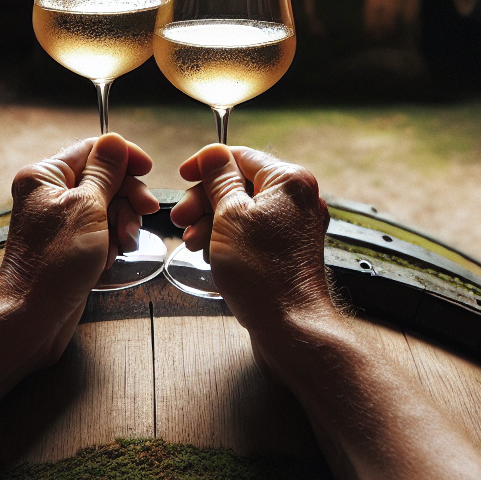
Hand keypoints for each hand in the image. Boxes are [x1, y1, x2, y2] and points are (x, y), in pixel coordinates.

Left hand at [0, 134, 159, 364]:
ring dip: (122, 223)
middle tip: (144, 214)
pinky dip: (112, 242)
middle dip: (127, 198)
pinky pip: (102, 231)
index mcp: (46, 175)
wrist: (33, 316)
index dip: (124, 157)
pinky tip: (110, 258)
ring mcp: (60, 221)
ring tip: (122, 244)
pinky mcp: (70, 245)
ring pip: (108, 207)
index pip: (92, 149)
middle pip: (104, 179)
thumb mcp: (88, 208)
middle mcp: (50, 194)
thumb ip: (106, 173)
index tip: (147, 170)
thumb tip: (116, 141)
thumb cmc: (54, 263)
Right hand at [169, 144, 331, 333]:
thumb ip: (219, 179)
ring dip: (213, 222)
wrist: (289, 325)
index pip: (240, 156)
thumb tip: (212, 154)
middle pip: (241, 183)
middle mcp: (299, 198)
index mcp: (289, 180)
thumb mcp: (229, 216)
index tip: (183, 176)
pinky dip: (229, 238)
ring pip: (243, 210)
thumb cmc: (263, 274)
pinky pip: (253, 231)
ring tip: (194, 243)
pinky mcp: (289, 248)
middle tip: (181, 219)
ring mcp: (296, 225)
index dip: (205, 165)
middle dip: (205, 201)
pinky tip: (212, 254)